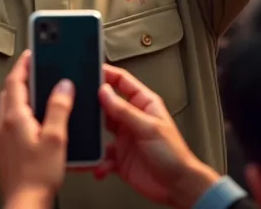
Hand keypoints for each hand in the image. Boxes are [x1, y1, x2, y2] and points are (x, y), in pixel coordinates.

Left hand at [0, 51, 73, 207]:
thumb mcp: (56, 139)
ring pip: (7, 106)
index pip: (15, 79)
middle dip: (22, 77)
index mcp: (15, 117)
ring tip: (36, 91)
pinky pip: (9, 121)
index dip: (24, 63)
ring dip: (20, 94)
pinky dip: (20, 112)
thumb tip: (63, 85)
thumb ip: (59, 108)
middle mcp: (3, 125)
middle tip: (35, 69)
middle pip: (9, 91)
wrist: (25, 206)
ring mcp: (1, 139)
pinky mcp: (3, 151)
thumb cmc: (37, 178)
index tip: (32, 53)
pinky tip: (32, 120)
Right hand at [95, 65, 218, 208]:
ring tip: (88, 136)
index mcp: (143, 104)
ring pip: (101, 128)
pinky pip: (102, 155)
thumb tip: (104, 92)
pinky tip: (100, 164)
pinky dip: (98, 160)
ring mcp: (124, 137)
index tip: (92, 72)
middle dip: (95, 104)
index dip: (107, 74)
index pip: (122, 81)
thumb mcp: (149, 128)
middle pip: (107, 103)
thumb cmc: (174, 155)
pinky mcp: (119, 157)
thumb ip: (125, 110)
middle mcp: (132, 118)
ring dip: (94, 134)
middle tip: (82, 103)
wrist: (178, 188)